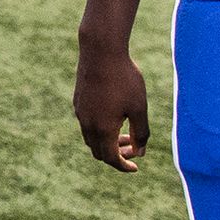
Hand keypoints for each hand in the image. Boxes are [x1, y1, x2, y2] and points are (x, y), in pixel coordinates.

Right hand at [73, 35, 150, 170]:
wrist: (101, 52)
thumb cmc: (124, 79)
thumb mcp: (139, 107)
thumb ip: (141, 133)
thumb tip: (140, 153)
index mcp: (103, 129)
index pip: (111, 158)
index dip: (124, 166)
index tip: (136, 168)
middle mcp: (88, 124)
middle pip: (99, 152)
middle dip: (117, 155)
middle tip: (134, 147)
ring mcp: (80, 113)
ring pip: (91, 139)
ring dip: (108, 142)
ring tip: (126, 132)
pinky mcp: (78, 102)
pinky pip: (87, 125)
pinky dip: (100, 130)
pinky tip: (113, 116)